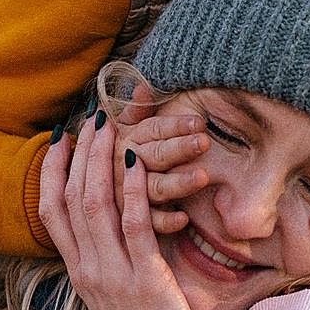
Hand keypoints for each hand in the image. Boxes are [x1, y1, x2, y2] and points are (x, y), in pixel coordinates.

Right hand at [38, 114, 216, 309]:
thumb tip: (121, 241)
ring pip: (95, 205)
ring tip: (109, 125)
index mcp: (82, 276)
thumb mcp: (122, 303)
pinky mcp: (145, 282)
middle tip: (88, 118)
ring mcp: (114, 276)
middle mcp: (90, 272)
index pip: (53, 214)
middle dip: (78, 154)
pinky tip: (135, 163)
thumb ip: (116, 270)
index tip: (59, 140)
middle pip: (71, 200)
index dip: (52, 173)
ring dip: (101, 160)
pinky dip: (132, 191)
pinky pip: (133, 227)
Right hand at [113, 87, 209, 235]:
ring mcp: (127, 195)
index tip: (199, 123)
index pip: (152, 130)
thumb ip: (137, 112)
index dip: (174, 126)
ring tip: (202, 177)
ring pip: (153, 188)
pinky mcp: (133, 221)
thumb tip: (144, 86)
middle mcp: (124, 166)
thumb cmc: (124, 159)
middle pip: (154, 155)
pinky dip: (166, 221)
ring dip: (177, 183)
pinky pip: (149, 223)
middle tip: (204, 142)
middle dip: (179, 149)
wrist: (105, 199)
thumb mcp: (126, 132)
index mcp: (125, 140)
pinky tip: (184, 218)